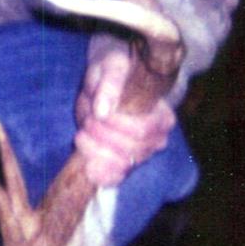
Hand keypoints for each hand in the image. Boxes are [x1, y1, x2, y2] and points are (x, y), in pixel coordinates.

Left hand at [74, 49, 175, 188]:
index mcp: (162, 115)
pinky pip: (116, 178)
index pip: (144, 130)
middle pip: (132, 149)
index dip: (117, 126)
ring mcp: (142, 154)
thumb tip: (102, 111)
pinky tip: (87, 164)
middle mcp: (157, 138)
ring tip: (82, 133)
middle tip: (87, 119)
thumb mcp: (112, 67)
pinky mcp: (124, 164)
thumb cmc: (114, 70)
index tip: (96, 112)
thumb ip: (109, 84)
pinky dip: (101, 175)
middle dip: (103, 136)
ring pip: (122, 165)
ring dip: (97, 151)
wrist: (106, 81)